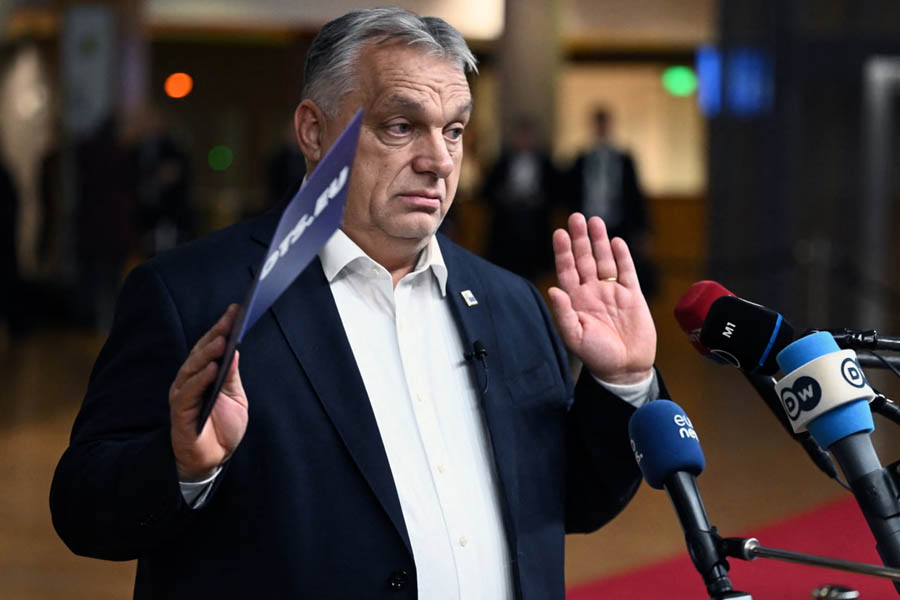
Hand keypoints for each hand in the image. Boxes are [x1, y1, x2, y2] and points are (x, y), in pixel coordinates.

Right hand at [169, 304, 248, 480]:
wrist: (212, 460)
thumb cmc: (222, 428)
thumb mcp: (235, 399)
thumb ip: (231, 377)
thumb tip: (234, 351)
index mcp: (205, 374)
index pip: (212, 346)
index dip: (222, 327)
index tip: (236, 310)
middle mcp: (191, 380)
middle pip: (201, 352)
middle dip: (216, 334)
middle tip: (230, 320)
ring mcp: (184, 395)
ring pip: (193, 368)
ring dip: (208, 354)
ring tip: (223, 341)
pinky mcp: (180, 411)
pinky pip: (189, 392)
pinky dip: (201, 379)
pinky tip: (213, 370)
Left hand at [548, 213, 656, 383]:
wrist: (626, 368)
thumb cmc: (597, 356)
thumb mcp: (575, 337)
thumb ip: (564, 313)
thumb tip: (553, 289)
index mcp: (576, 301)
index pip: (567, 270)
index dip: (563, 252)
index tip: (559, 233)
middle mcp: (592, 292)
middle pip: (585, 259)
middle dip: (580, 238)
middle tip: (576, 217)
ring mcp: (613, 292)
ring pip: (605, 260)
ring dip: (599, 241)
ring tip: (594, 220)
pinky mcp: (633, 296)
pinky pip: (626, 271)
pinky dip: (622, 256)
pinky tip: (616, 241)